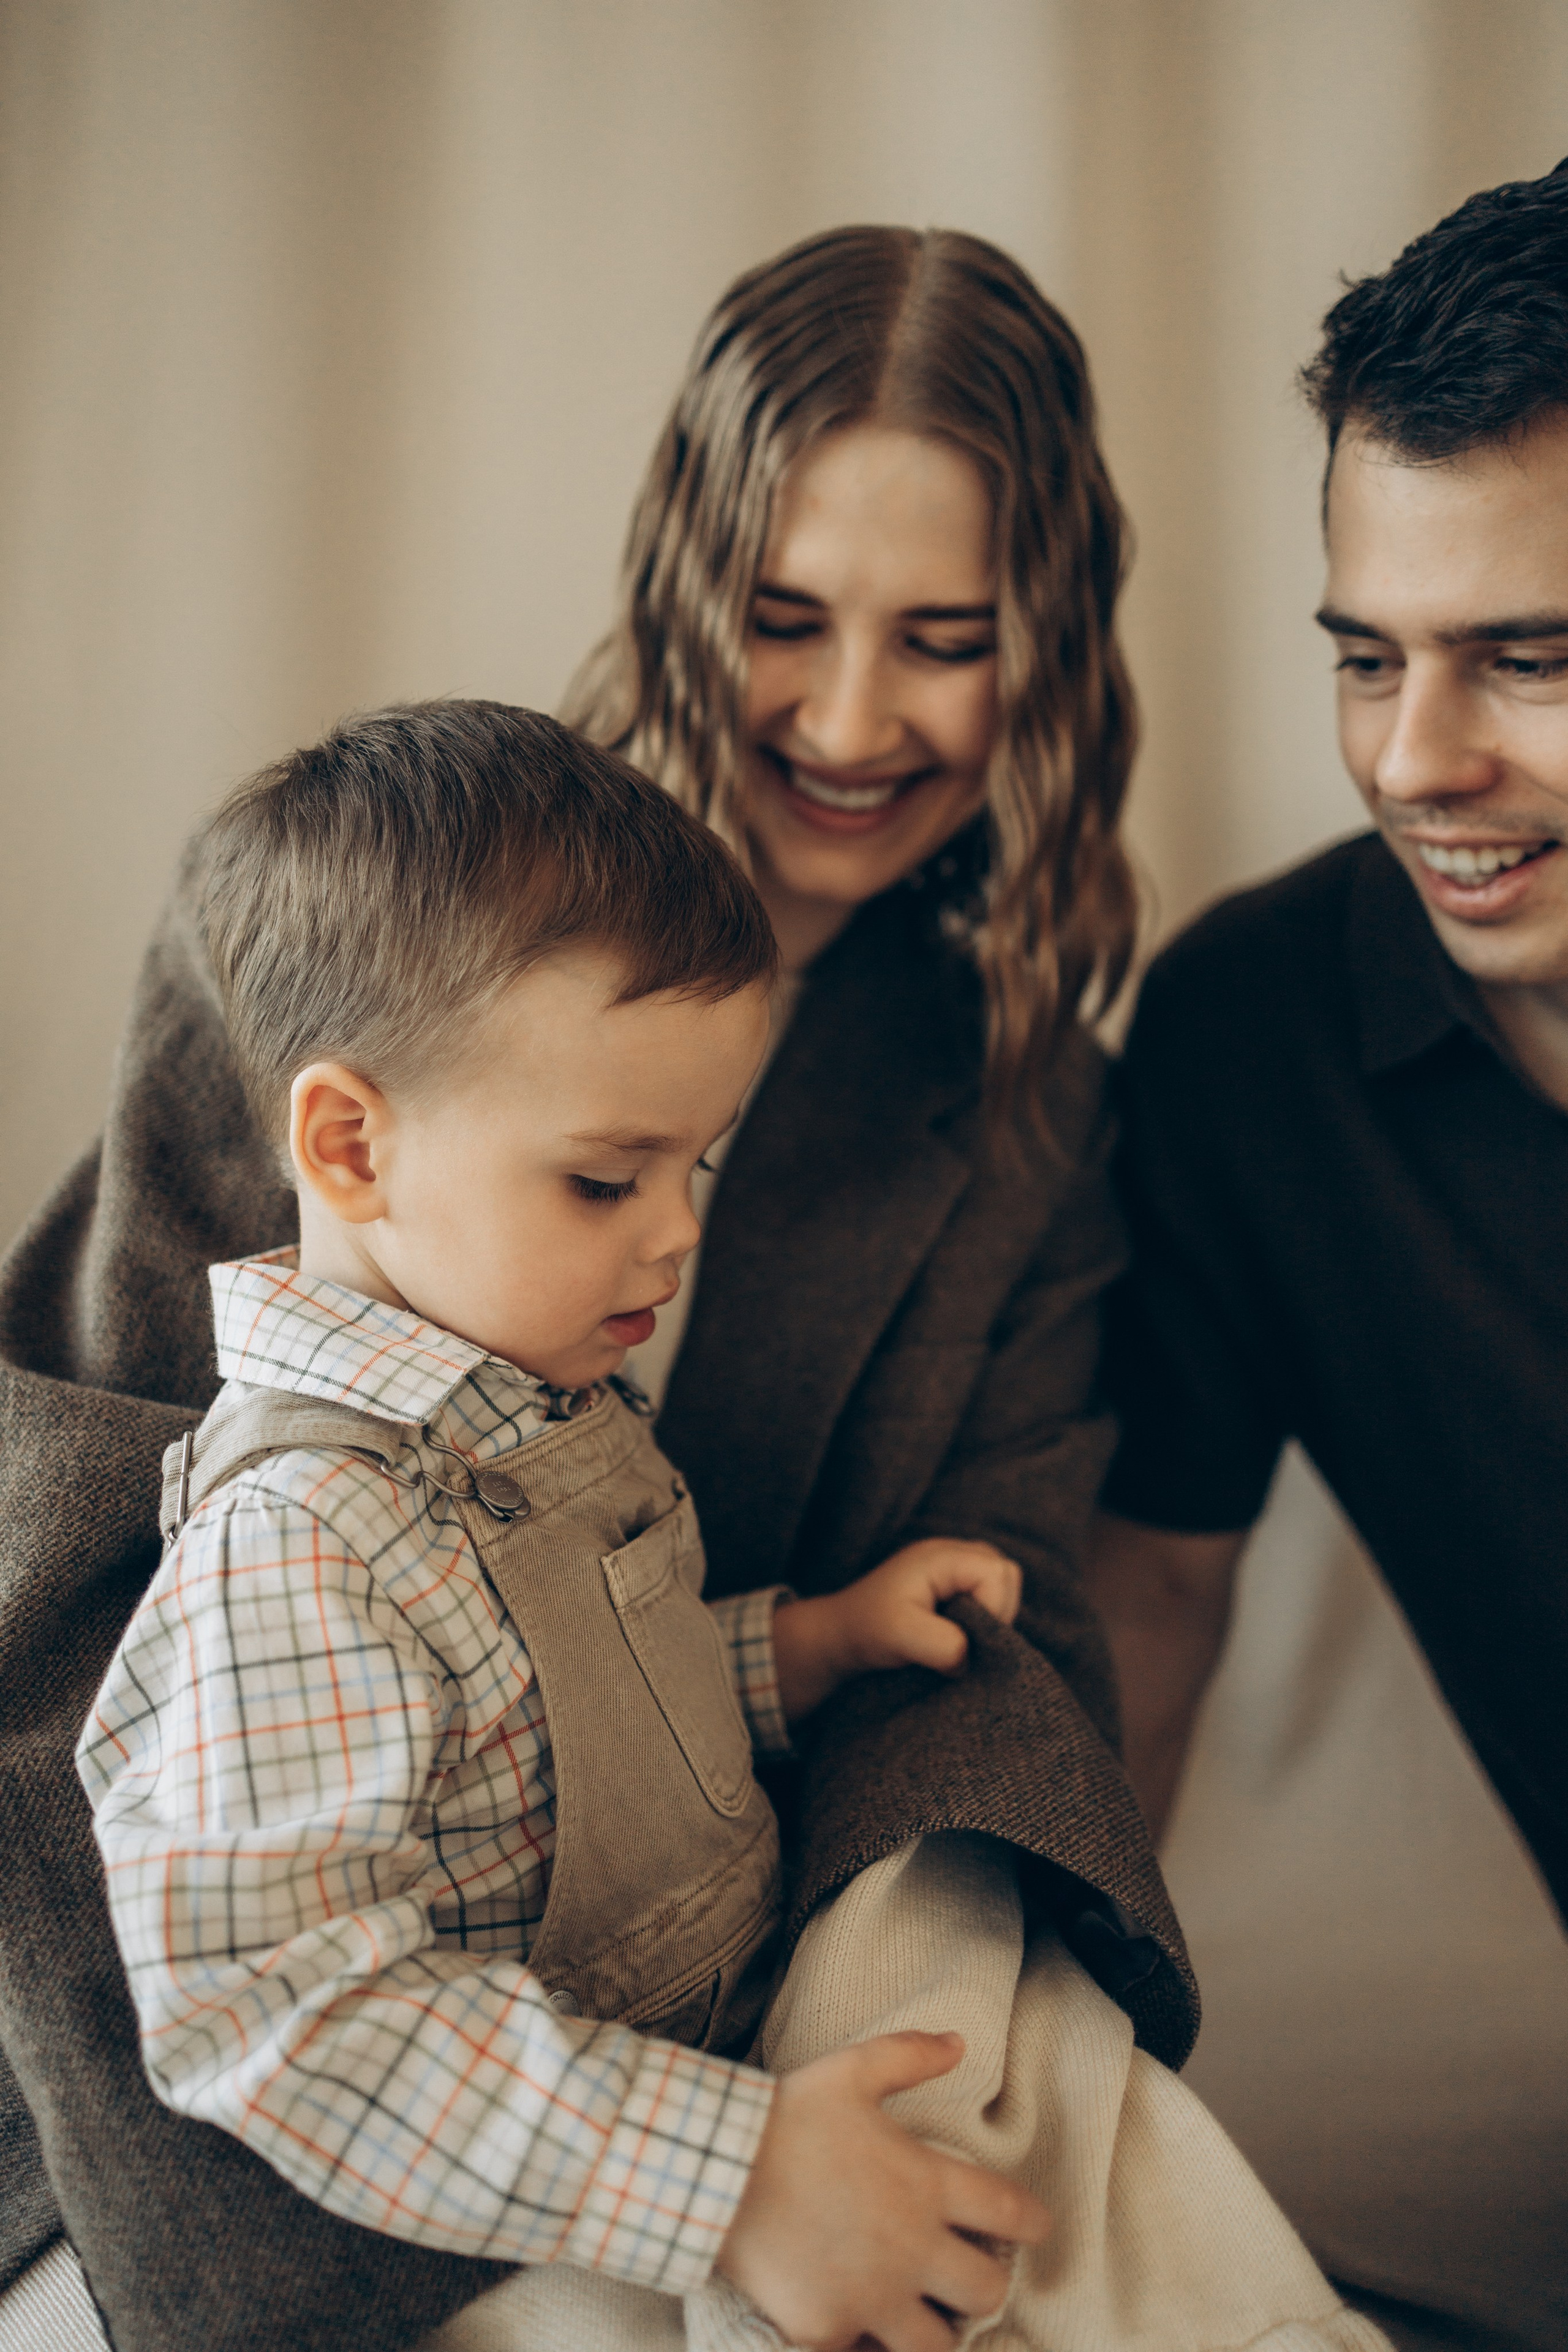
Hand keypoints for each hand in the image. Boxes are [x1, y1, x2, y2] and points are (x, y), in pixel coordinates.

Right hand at [715, 2029, 1047, 2351]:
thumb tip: (959, 2042)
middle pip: (985, 2293)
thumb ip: (910, 2055)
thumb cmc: (788, 2117)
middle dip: (983, 2285)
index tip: (1035, 2227)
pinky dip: (869, 2348)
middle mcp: (911, 2249)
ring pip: (936, 2345)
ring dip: (934, 2331)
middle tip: (965, 2274)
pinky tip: (861, 2330)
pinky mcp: (829, 2329)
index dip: (1033, 2222)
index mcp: (926, 2185)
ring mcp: (871, 2297)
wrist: (717, 2170)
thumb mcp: (851, 2071)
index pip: (1010, 2212)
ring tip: (920, 2316)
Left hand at [772, 1540, 1022, 1721]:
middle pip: (1007, 1573)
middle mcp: (950, 1552)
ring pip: (1003, 1583)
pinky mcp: (952, 1582)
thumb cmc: (868, 1629)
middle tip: (968, 1640)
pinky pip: (989, 1593)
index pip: (998, 1573)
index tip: (966, 1640)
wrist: (841, 1633)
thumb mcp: (902, 1638)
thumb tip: (971, 1657)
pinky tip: (957, 1633)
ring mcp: (953, 1566)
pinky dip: (983, 1616)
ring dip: (992, 1615)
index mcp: (940, 1556)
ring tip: (960, 1637)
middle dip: (998, 1611)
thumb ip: (944, 1645)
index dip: (994, 1611)